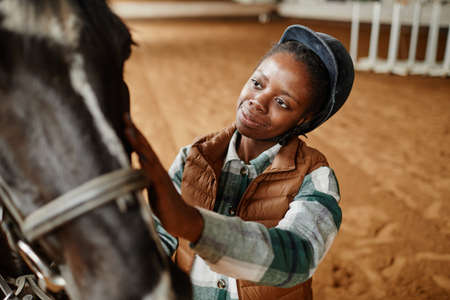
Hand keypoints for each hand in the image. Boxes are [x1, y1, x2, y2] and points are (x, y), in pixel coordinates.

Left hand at [124, 114, 203, 241]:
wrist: (182, 219)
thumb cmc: (164, 206)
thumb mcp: (150, 188)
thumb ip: (142, 178)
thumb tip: (131, 170)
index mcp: (153, 169)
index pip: (142, 148)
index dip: (134, 134)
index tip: (124, 119)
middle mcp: (157, 170)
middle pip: (145, 146)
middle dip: (134, 131)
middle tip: (124, 116)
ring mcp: (159, 178)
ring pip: (147, 156)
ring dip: (137, 143)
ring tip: (128, 130)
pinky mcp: (161, 188)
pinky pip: (152, 175)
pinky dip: (145, 165)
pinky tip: (138, 157)